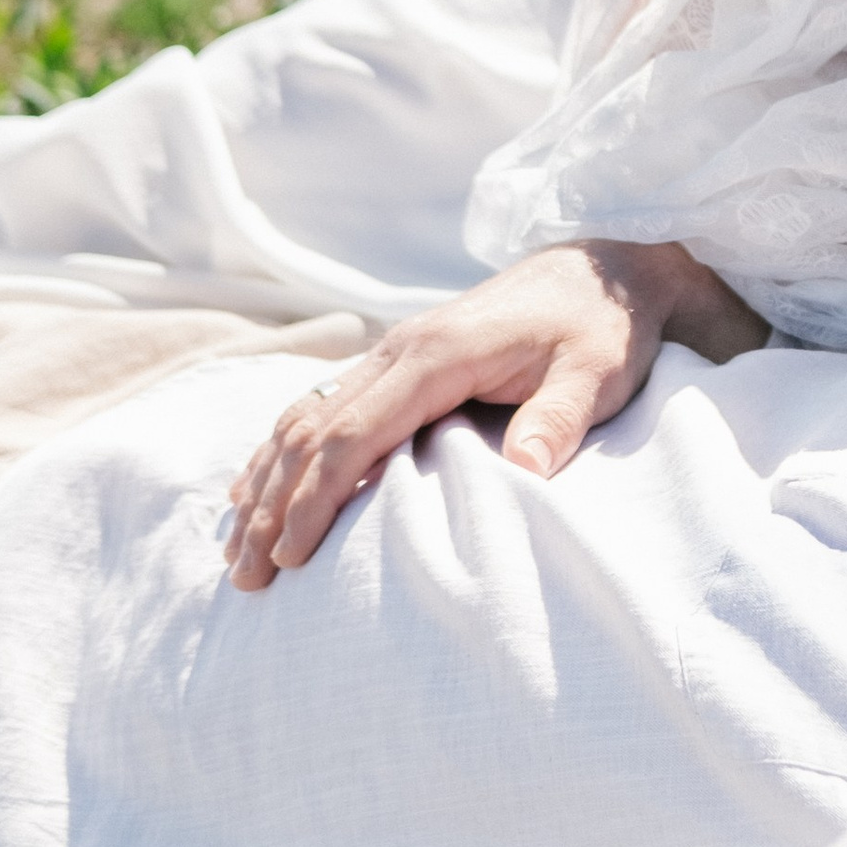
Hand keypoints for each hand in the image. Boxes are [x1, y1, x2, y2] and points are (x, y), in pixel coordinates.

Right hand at [224, 238, 763, 588]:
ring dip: (266, 481)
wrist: (607, 269)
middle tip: (249, 578)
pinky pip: (322, 404)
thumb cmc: (602, 326)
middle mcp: (401, 348)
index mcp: (437, 353)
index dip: (316, 498)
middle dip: (273, 506)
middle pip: (313, 430)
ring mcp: (394, 350)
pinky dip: (283, 450)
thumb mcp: (597, 371)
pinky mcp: (400, 359)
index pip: (354, 433)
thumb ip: (559, 418)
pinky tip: (256, 488)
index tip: (292, 557)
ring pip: (305, 415)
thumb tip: (526, 470)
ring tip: (239, 549)